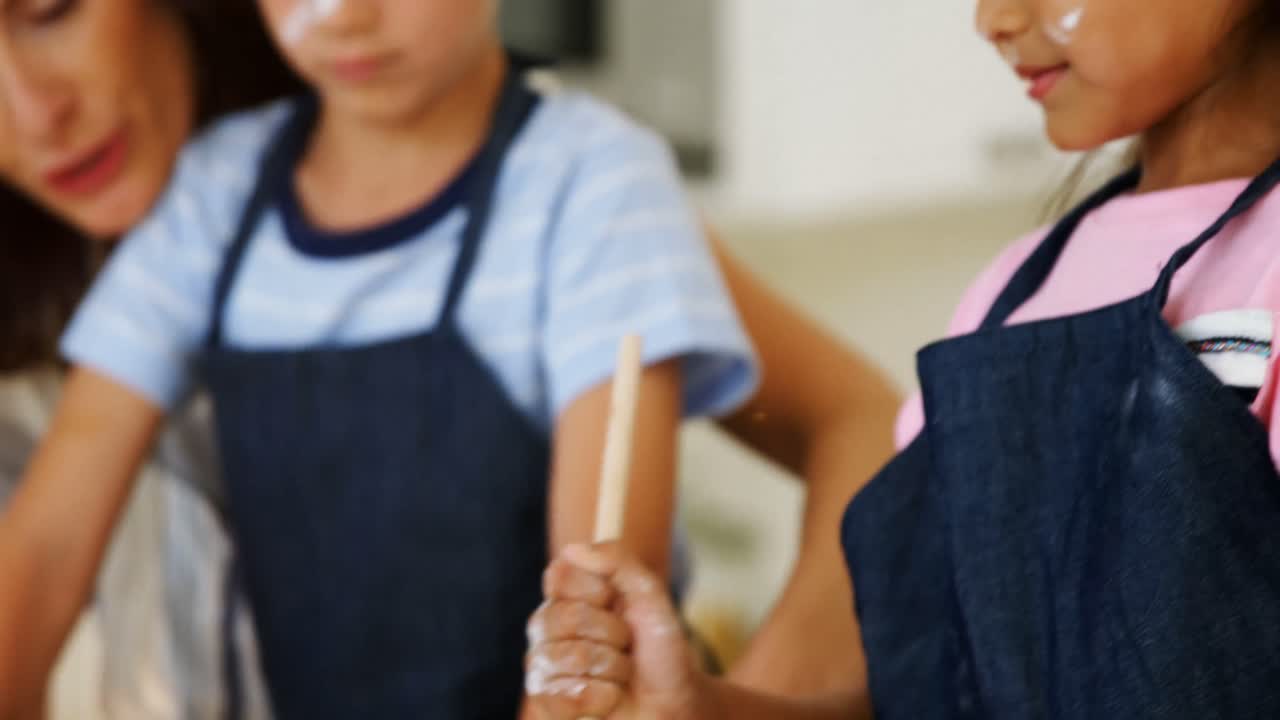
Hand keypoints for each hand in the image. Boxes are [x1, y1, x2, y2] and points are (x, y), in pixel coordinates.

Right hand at [525, 544, 711, 719]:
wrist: (673, 699)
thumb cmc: (659, 647)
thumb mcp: (649, 593)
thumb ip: (617, 560)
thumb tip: (571, 549)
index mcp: (567, 595)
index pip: (560, 576)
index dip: (598, 591)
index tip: (618, 602)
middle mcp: (548, 626)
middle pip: (566, 618)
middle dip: (613, 634)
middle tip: (626, 644)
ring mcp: (543, 664)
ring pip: (571, 658)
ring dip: (613, 668)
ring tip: (621, 673)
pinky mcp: (547, 700)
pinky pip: (568, 694)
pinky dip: (604, 696)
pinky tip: (611, 696)